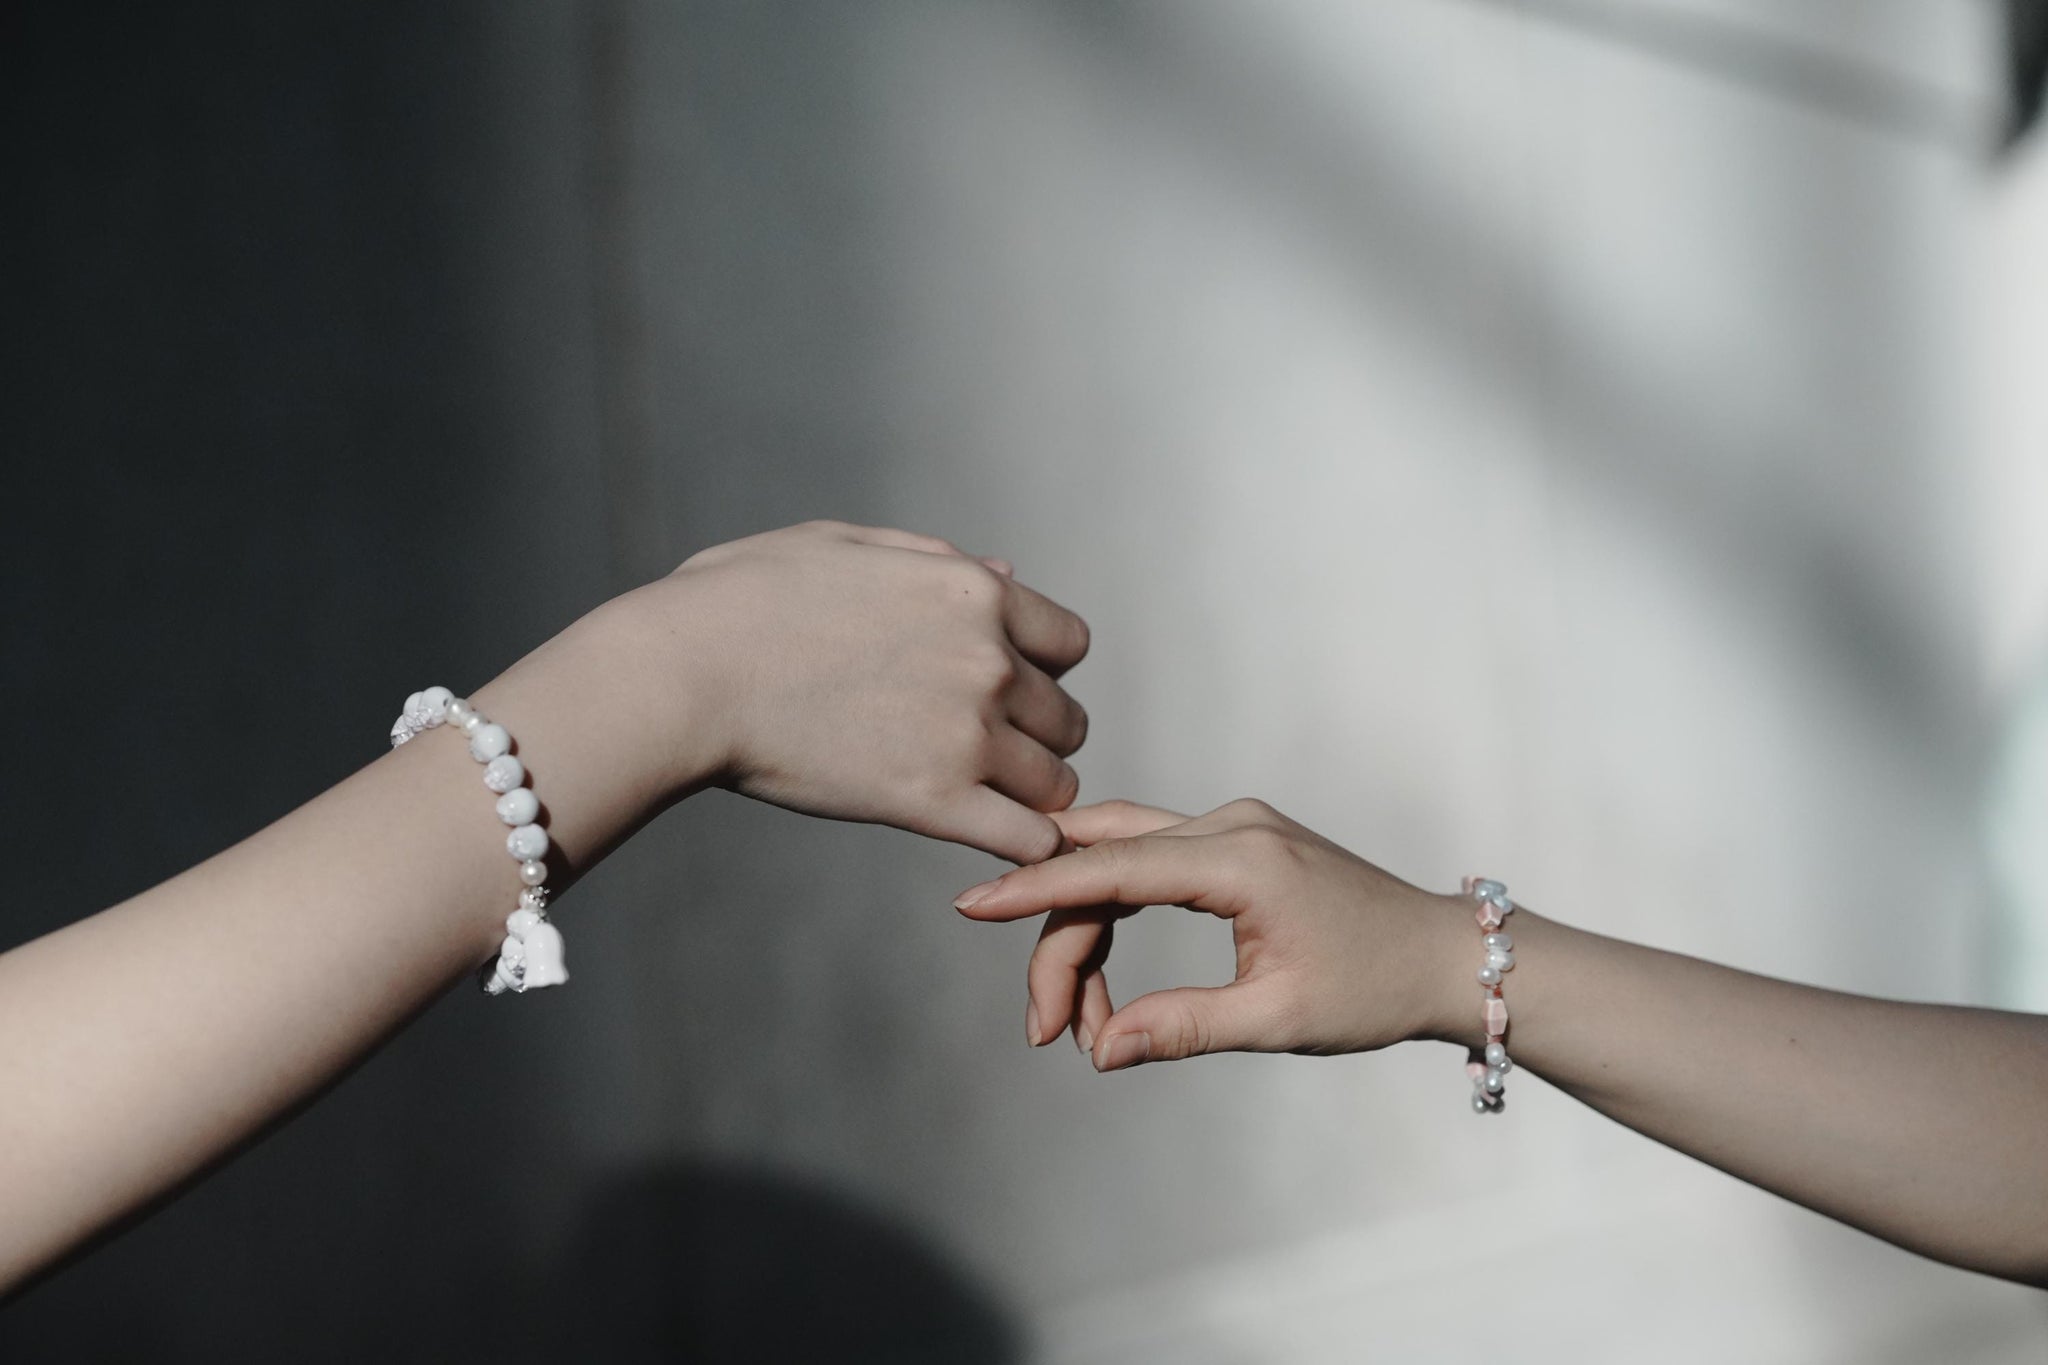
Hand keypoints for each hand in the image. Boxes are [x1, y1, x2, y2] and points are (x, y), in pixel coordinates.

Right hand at [624, 521, 1091, 863]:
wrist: (683, 676)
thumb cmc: (742, 601)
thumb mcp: (845, 547)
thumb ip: (935, 560)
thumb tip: (1004, 573)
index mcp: (973, 593)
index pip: (1069, 643)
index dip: (1038, 668)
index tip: (996, 689)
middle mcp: (988, 661)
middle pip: (1066, 718)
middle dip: (1032, 735)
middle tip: (977, 752)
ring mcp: (968, 734)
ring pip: (1055, 783)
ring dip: (1023, 795)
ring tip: (974, 800)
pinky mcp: (934, 802)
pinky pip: (1028, 839)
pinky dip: (1019, 847)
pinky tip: (980, 841)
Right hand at [952, 799, 1467, 1068]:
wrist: (1442, 957)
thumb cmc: (1374, 988)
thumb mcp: (1278, 1020)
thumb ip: (1182, 1027)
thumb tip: (1100, 1051)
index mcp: (1241, 858)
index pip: (1112, 866)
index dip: (1034, 889)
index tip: (970, 906)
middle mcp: (1230, 826)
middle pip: (1101, 860)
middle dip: (1058, 940)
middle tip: (1046, 1031)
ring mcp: (1232, 828)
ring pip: (1118, 861)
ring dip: (1084, 934)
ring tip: (1081, 1027)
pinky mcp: (1233, 844)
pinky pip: (1147, 865)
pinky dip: (1114, 915)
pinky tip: (1098, 973)